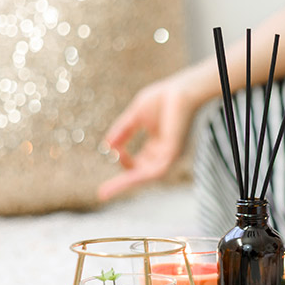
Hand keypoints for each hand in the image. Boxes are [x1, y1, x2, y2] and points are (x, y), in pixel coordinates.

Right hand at [98, 73, 200, 200]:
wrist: (181, 89)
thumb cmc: (163, 98)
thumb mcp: (135, 116)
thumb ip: (122, 131)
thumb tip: (107, 147)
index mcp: (157, 146)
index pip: (139, 164)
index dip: (124, 162)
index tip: (112, 152)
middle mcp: (164, 153)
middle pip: (141, 174)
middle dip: (122, 183)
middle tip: (102, 194)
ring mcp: (170, 154)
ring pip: (147, 176)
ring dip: (127, 184)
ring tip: (107, 192)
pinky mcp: (174, 152)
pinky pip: (156, 170)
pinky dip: (140, 176)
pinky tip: (126, 180)